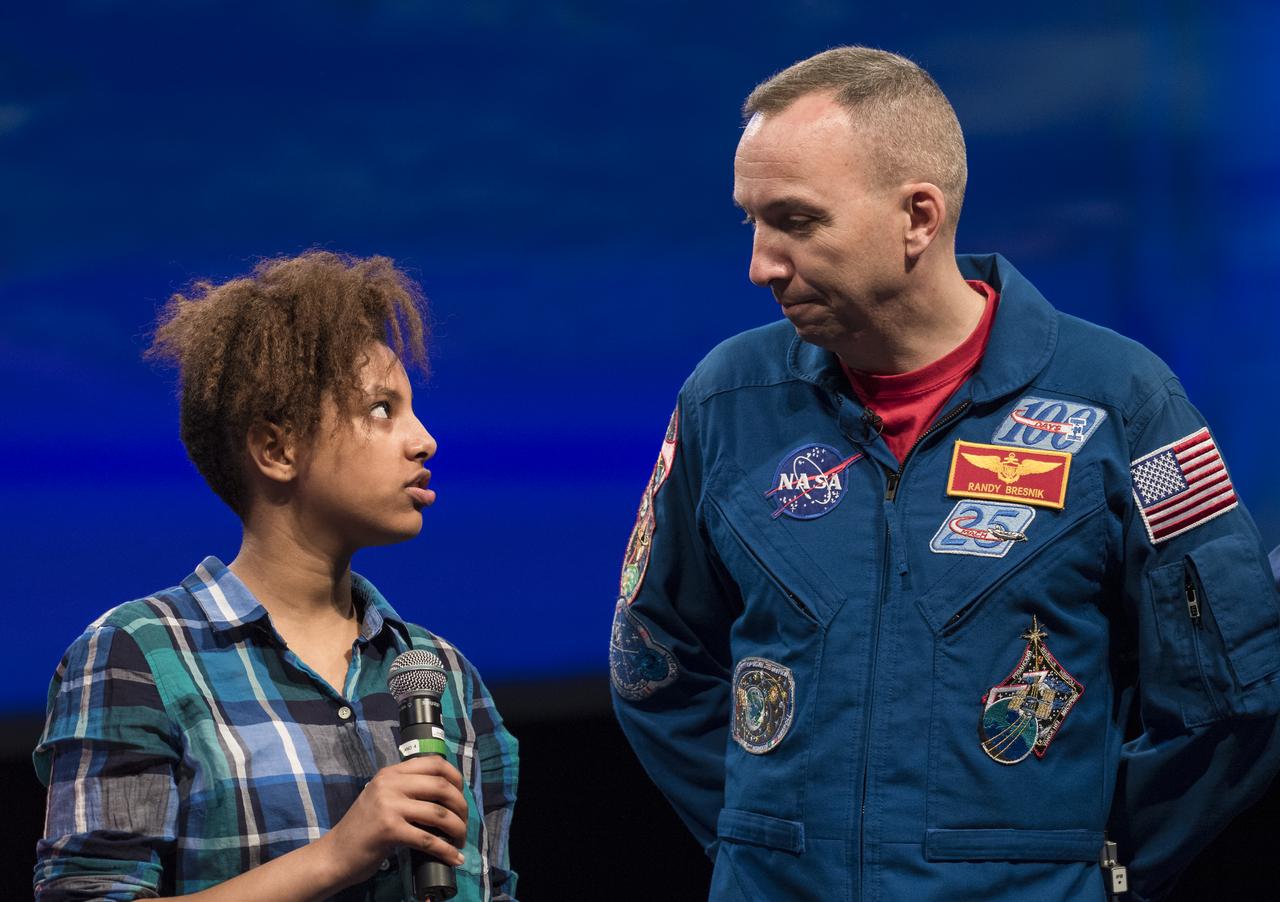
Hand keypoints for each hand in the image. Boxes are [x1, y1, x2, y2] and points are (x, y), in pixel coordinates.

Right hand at [317, 756, 468, 886]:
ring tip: (460, 841)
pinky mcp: (389, 829)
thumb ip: (406, 789)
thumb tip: (445, 794)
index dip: (455, 777)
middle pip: (441, 786)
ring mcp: (389, 805)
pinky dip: (445, 850)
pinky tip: (454, 857)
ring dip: (457, 829)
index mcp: (391, 773)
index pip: (433, 763)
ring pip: (439, 813)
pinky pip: (428, 839)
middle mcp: (390, 784)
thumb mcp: (382, 798)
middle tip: (464, 822)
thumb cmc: (362, 829)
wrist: (335, 854)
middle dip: (461, 806)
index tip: (462, 793)